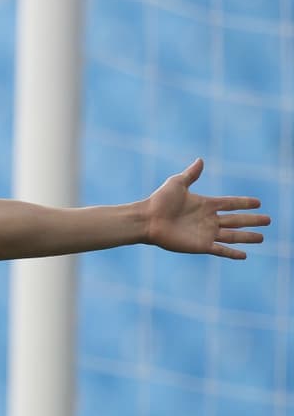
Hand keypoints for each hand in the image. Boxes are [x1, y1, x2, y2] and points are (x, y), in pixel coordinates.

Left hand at [145, 159, 269, 259]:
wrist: (147, 220)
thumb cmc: (159, 201)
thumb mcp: (177, 183)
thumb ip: (191, 174)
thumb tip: (200, 160)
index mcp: (206, 204)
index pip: (230, 203)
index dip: (244, 203)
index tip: (258, 202)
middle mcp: (208, 219)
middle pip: (236, 220)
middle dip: (252, 220)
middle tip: (268, 220)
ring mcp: (206, 233)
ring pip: (233, 235)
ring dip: (248, 237)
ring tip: (262, 237)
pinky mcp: (201, 245)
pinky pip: (221, 250)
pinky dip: (233, 253)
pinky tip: (244, 255)